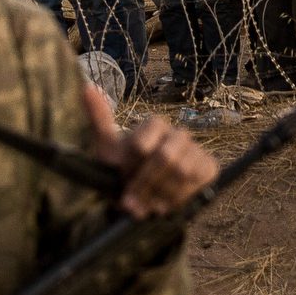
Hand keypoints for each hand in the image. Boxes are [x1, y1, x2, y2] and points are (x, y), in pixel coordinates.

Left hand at [83, 82, 217, 215]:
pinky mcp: (208, 167)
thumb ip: (98, 118)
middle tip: (132, 203)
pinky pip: (197, 181)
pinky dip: (178, 197)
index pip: (142, 144)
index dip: (130, 167)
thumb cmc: (125, 168)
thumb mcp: (107, 148)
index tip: (122, 179)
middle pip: (164, 158)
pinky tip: (165, 204)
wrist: (146, 193)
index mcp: (155, 124)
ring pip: (181, 171)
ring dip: (159, 194)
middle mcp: (179, 133)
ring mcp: (196, 150)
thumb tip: (87, 87)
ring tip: (146, 206)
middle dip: (144, 184)